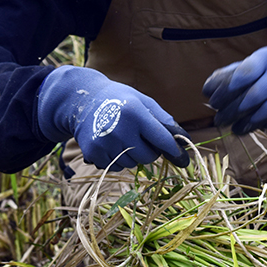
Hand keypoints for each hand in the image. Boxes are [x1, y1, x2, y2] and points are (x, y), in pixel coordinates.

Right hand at [37, 66, 189, 171]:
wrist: (83, 100)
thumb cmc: (120, 100)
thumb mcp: (143, 102)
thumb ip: (164, 120)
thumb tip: (183, 141)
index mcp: (136, 113)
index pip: (162, 140)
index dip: (175, 151)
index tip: (184, 160)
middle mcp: (120, 129)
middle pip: (148, 157)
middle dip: (150, 151)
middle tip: (140, 137)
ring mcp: (105, 143)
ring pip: (132, 164)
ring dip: (133, 155)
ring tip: (123, 138)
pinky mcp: (93, 153)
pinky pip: (116, 167)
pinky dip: (118, 160)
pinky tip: (111, 144)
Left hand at [202, 47, 266, 133]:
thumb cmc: (263, 78)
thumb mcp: (246, 71)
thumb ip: (224, 78)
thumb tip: (206, 90)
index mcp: (266, 57)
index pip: (245, 72)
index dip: (227, 89)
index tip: (213, 102)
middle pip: (255, 94)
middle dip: (233, 110)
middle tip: (219, 120)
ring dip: (247, 123)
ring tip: (234, 129)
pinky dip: (266, 126)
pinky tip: (255, 127)